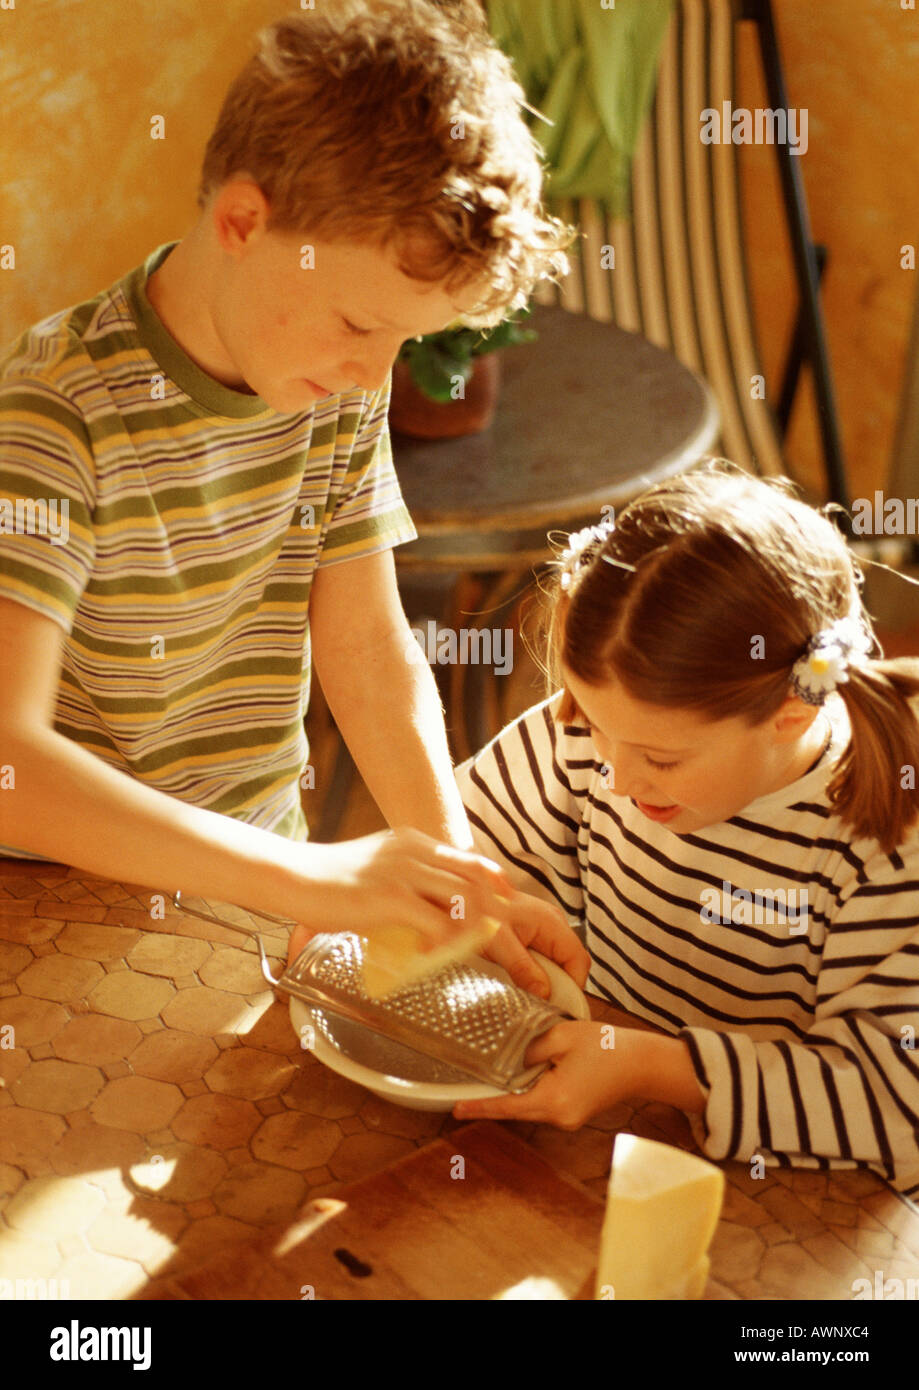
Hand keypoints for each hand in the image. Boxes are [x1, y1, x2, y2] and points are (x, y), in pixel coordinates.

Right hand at [287, 825, 514, 962]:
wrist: (295, 877)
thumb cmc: (331, 878)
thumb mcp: (378, 865)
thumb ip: (406, 878)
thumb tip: (428, 906)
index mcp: (414, 841)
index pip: (470, 859)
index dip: (493, 884)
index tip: (503, 907)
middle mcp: (415, 851)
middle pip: (477, 876)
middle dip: (495, 907)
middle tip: (496, 935)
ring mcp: (404, 872)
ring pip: (465, 897)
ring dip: (473, 927)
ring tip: (465, 948)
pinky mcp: (390, 897)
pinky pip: (437, 923)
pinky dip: (443, 943)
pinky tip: (428, 954)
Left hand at [452, 1022, 646, 1128]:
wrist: (642, 1063)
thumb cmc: (607, 1047)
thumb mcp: (562, 1037)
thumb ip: (529, 1047)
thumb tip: (506, 1056)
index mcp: (555, 1100)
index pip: (507, 1106)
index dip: (480, 1107)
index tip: (456, 1109)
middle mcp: (560, 1117)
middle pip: (515, 1108)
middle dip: (494, 1096)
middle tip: (464, 1091)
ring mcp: (567, 1119)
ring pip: (528, 1105)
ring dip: (515, 1090)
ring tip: (499, 1074)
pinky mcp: (572, 1114)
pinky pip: (542, 1103)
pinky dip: (531, 1090)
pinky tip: (528, 1072)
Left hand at [478, 889, 590, 997]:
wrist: (463, 897)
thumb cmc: (479, 911)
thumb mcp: (498, 942)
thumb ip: (522, 967)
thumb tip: (544, 993)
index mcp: (552, 923)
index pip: (578, 960)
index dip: (573, 985)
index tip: (557, 1004)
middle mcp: (553, 925)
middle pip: (569, 963)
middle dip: (557, 985)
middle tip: (538, 1000)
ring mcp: (544, 929)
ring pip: (556, 963)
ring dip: (544, 979)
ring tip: (524, 988)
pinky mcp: (532, 935)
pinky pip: (543, 959)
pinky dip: (534, 972)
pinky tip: (517, 976)